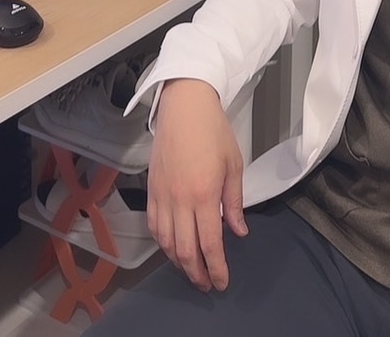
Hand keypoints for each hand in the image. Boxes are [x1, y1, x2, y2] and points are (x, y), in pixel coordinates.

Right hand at [146, 78, 247, 290]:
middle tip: (207, 283)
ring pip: (166, 242)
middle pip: (184, 250)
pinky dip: (162, 243)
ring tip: (192, 269)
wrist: (185, 107)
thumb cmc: (213, 131)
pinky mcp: (152, 189)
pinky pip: (154, 226)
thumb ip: (234, 202)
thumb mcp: (234, 165)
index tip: (222, 281)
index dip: (216, 267)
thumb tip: (238, 231)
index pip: (209, 244)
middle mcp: (180, 199)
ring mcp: (162, 195)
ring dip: (178, 262)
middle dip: (197, 273)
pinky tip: (172, 247)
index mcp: (204, 193)